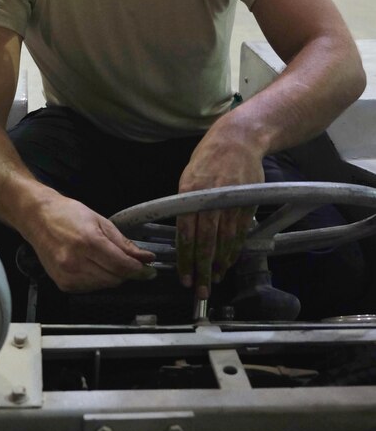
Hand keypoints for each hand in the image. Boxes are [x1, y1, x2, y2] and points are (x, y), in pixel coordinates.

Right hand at [27, 196, 155, 291]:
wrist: (37, 218)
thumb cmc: (67, 214)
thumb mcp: (100, 221)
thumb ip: (123, 242)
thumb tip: (144, 257)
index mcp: (88, 241)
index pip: (121, 265)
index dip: (139, 270)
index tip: (149, 270)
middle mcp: (76, 261)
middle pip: (114, 278)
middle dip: (127, 273)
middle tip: (133, 264)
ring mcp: (68, 275)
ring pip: (104, 285)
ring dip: (113, 277)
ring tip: (110, 261)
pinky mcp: (62, 284)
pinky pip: (90, 288)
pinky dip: (99, 280)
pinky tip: (95, 266)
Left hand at [176, 129, 263, 298]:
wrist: (238, 140)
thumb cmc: (208, 157)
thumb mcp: (188, 175)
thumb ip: (185, 204)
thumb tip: (183, 233)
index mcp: (191, 192)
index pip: (186, 233)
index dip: (185, 258)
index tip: (184, 276)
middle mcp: (211, 199)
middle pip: (206, 243)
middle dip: (202, 269)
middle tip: (200, 290)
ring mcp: (232, 203)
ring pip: (225, 242)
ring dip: (219, 264)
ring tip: (214, 279)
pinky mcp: (247, 205)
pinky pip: (240, 233)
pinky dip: (234, 250)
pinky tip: (228, 261)